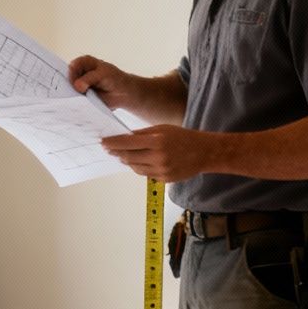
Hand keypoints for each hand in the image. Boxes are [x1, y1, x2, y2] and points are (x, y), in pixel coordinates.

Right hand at [69, 55, 135, 110]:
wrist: (123, 93)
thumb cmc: (114, 78)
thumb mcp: (103, 75)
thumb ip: (89, 78)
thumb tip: (77, 85)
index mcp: (83, 62)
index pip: (72, 66)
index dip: (70, 74)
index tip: (73, 83)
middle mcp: (79, 73)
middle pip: (68, 78)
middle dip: (69, 86)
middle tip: (75, 94)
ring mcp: (79, 85)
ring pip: (70, 90)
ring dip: (72, 95)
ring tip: (80, 100)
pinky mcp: (81, 96)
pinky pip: (75, 99)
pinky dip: (77, 102)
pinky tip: (81, 105)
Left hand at [102, 125, 218, 181]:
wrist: (204, 153)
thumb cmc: (182, 137)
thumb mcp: (162, 129)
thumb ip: (143, 134)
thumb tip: (124, 137)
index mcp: (157, 141)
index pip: (127, 143)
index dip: (113, 143)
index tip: (103, 142)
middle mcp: (157, 157)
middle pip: (128, 156)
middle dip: (116, 152)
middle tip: (108, 149)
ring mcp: (161, 170)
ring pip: (134, 167)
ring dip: (126, 160)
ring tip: (121, 155)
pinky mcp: (164, 179)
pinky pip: (145, 173)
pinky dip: (138, 167)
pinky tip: (136, 162)